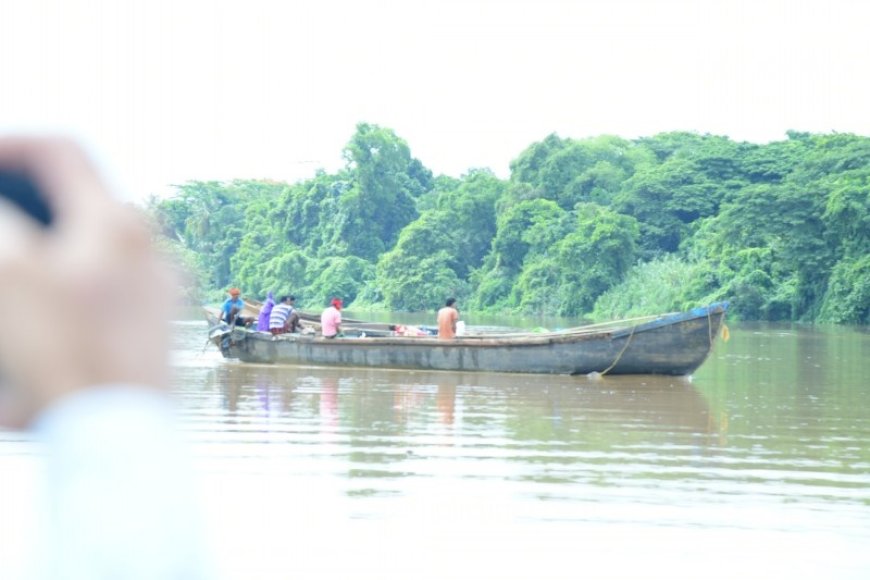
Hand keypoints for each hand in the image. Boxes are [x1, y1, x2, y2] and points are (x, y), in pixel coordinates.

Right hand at [0, 138, 176, 427]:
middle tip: (5, 224)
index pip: (61, 150)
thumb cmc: (66, 349)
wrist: (121, 432)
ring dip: (44, 255)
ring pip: (91, 249)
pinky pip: (108, 289)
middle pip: (77, 200)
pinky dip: (66, 290)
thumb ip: (1, 226)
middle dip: (27, 206)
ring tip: (17, 283)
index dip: (10, 146)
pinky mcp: (155, 326)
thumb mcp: (9, 274)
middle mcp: (148, 247)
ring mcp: (157, 288)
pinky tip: (36, 326)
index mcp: (116, 222)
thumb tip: (5, 213)